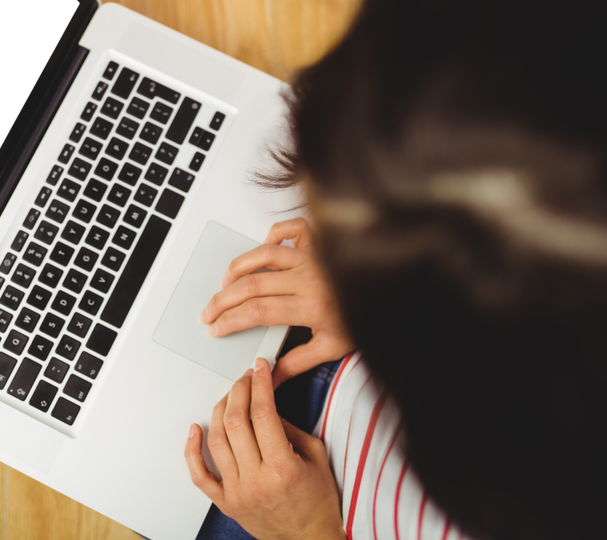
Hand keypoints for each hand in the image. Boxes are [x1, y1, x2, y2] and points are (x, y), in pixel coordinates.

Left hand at [184, 357, 345, 539]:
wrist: (309, 539)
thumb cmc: (316, 502)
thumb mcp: (316, 458)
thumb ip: (291, 429)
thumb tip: (266, 406)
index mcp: (282, 468)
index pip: (263, 414)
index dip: (260, 385)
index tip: (260, 369)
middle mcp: (256, 480)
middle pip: (236, 422)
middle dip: (240, 390)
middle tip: (246, 378)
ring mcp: (237, 492)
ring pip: (216, 441)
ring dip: (220, 410)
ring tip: (229, 397)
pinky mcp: (225, 503)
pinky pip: (199, 475)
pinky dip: (192, 450)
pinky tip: (194, 429)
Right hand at [200, 218, 353, 384]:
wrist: (396, 296)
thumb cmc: (367, 319)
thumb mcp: (333, 348)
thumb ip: (297, 363)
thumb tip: (269, 376)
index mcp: (312, 307)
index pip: (258, 312)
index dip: (230, 320)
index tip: (216, 327)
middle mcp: (310, 278)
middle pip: (252, 285)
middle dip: (223, 299)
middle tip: (209, 310)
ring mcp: (314, 256)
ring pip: (264, 254)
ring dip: (238, 268)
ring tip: (225, 283)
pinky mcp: (320, 241)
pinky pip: (290, 230)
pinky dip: (273, 234)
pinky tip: (263, 248)